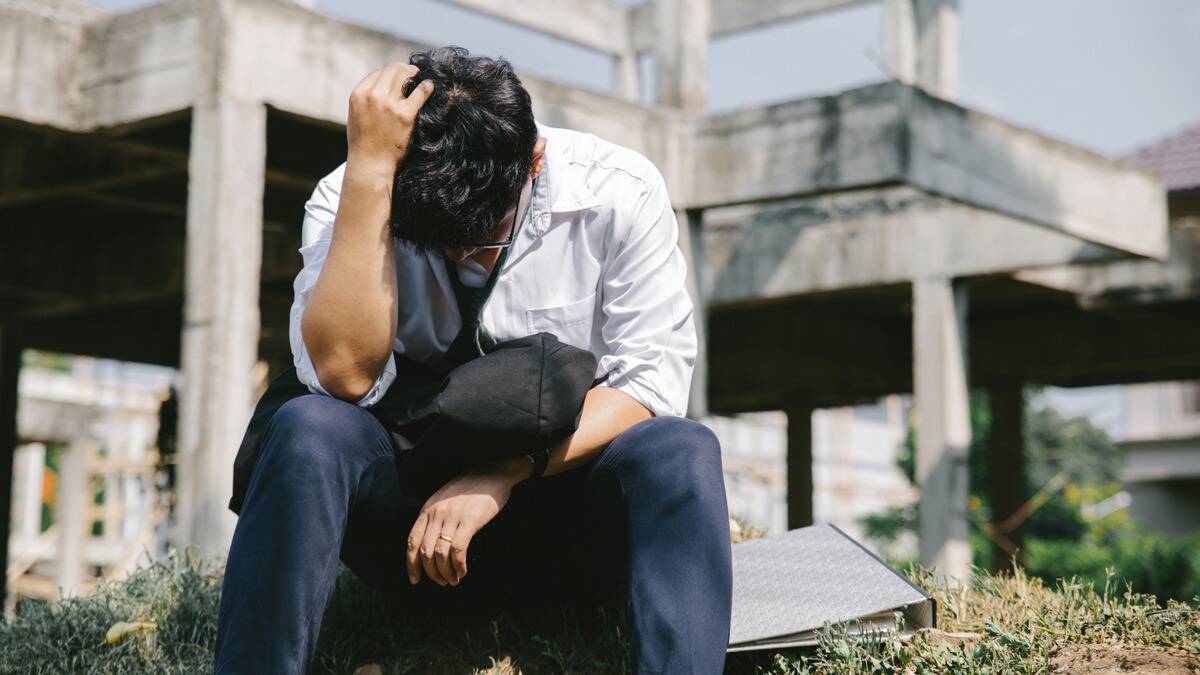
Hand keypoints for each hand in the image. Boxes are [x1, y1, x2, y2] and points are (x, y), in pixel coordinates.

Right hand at [346, 61, 434, 174]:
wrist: (370, 163)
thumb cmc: (363, 141)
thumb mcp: (356, 114)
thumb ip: (366, 98)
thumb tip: (382, 84)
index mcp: (358, 94)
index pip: (377, 73)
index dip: (388, 75)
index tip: (396, 80)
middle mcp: (373, 96)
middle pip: (392, 69)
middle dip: (403, 69)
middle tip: (411, 73)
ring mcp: (390, 105)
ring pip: (405, 75)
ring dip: (414, 73)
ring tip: (419, 77)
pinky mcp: (406, 115)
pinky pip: (420, 92)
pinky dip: (426, 86)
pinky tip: (429, 87)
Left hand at [406, 459, 527, 586]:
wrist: (493, 472)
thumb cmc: (471, 489)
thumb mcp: (444, 499)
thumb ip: (435, 517)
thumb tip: (429, 546)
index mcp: (428, 509)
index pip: (412, 542)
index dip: (411, 564)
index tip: (415, 580)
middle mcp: (436, 513)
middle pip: (425, 552)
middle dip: (432, 573)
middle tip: (442, 582)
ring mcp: (452, 517)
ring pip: (440, 554)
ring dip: (446, 572)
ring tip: (453, 580)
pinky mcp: (469, 521)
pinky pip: (458, 550)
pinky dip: (458, 565)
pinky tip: (463, 571)